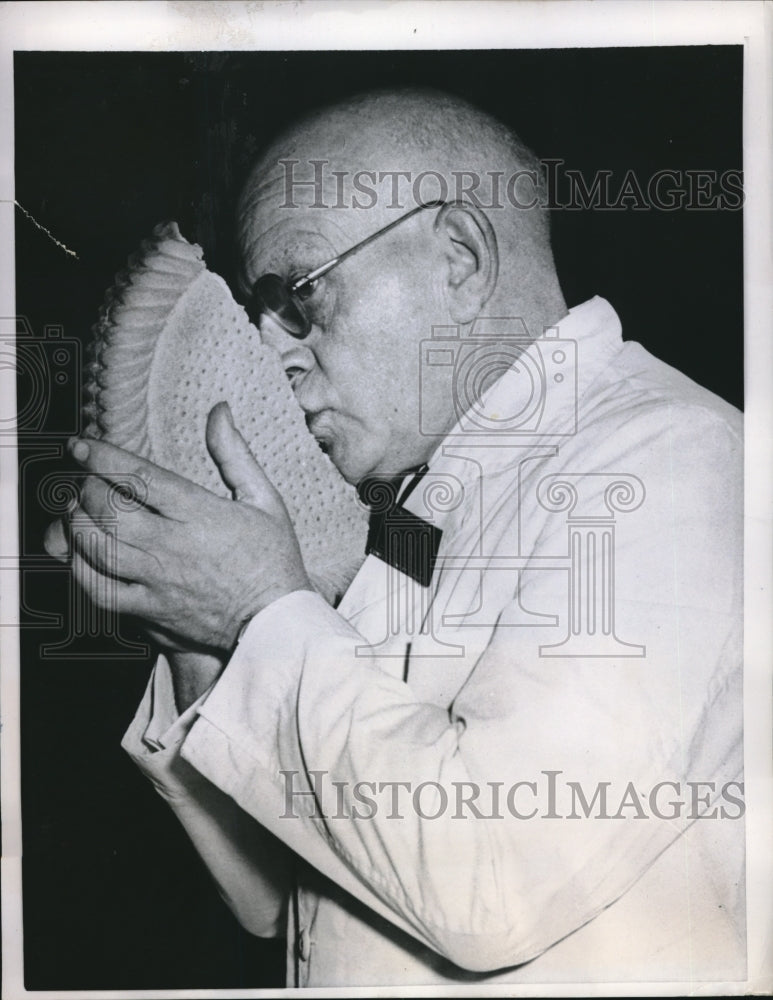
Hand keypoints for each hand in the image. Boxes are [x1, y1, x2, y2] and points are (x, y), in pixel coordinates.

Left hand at [44, 402, 311, 653]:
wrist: (276, 623)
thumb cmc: (273, 560)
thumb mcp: (264, 499)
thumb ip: (234, 453)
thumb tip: (219, 411)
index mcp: (199, 513)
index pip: (138, 477)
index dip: (101, 457)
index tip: (81, 446)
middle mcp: (172, 545)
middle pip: (107, 510)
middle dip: (85, 487)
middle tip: (84, 480)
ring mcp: (157, 580)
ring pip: (96, 547)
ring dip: (76, 523)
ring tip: (75, 510)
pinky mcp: (149, 610)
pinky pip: (99, 589)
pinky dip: (79, 567)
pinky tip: (80, 554)